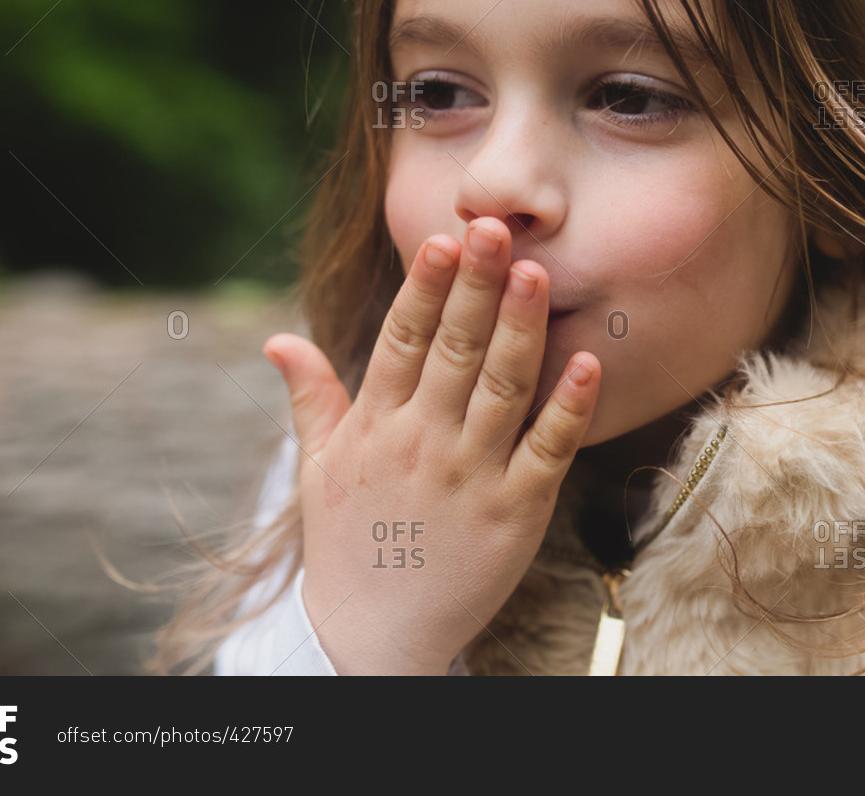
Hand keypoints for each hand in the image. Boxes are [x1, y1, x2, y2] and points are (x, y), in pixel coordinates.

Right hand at [262, 217, 599, 674]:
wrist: (372, 638)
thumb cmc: (347, 541)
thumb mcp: (318, 468)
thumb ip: (311, 397)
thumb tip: (278, 339)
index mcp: (377, 425)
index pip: (403, 340)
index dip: (425, 287)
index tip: (443, 238)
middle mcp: (423, 443)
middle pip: (454, 350)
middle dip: (475, 286)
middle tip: (495, 227)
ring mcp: (472, 477)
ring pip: (502, 388)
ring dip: (520, 328)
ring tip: (535, 272)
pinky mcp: (517, 512)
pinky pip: (548, 450)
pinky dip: (568, 406)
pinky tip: (587, 361)